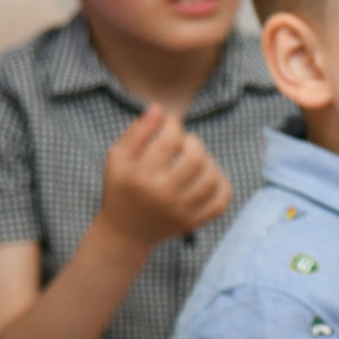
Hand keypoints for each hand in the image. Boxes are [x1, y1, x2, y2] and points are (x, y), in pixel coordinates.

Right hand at [94, 106, 231, 250]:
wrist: (125, 231)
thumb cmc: (122, 186)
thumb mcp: (118, 158)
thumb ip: (137, 131)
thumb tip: (159, 108)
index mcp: (140, 176)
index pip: (169, 140)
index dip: (174, 125)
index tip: (171, 124)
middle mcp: (161, 195)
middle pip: (195, 158)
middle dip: (194, 142)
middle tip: (186, 143)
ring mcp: (180, 212)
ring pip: (211, 178)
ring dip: (208, 161)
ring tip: (196, 159)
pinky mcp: (193, 223)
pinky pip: (221, 200)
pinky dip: (221, 183)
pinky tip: (209, 175)